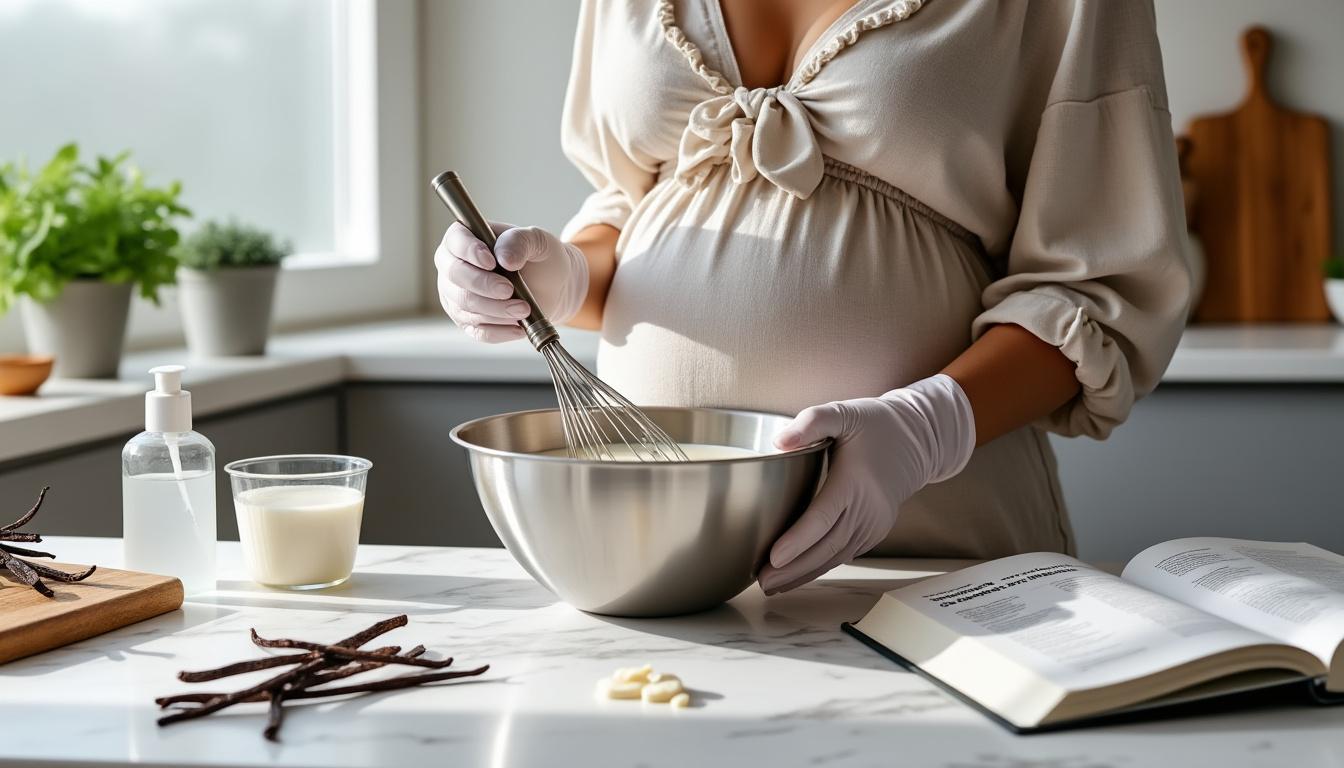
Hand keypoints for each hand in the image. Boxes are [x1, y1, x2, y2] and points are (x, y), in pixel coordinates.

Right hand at [435, 222, 588, 342]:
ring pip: (465, 307)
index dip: (469, 252)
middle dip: (483, 285)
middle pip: (454, 276)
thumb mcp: (538, 241)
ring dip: (496, 310)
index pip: (455, 241)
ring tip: (524, 309)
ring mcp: (456, 297)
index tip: (492, 262)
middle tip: (509, 290)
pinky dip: (499, 331)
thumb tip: (504, 258)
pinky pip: (477, 331)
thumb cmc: (540, 258)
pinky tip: (518, 327)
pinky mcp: (468, 322)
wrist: (553, 286)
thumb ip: (520, 241)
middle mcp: (453, 266)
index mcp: (465, 237)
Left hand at [758, 374, 976, 593]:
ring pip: (836, 557)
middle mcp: (867, 507)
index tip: (773, 557)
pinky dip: (821, 568)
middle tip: (761, 580)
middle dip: (793, 568)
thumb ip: (811, 422)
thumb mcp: (843, 412)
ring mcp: (874, 523)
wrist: (917, 441)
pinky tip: (798, 576)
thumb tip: (780, 442)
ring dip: (804, 575)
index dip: (798, 540)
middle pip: (826, 546)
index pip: (823, 516)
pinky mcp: (874, 531)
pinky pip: (846, 554)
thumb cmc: (876, 424)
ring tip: (772, 586)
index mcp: (855, 480)